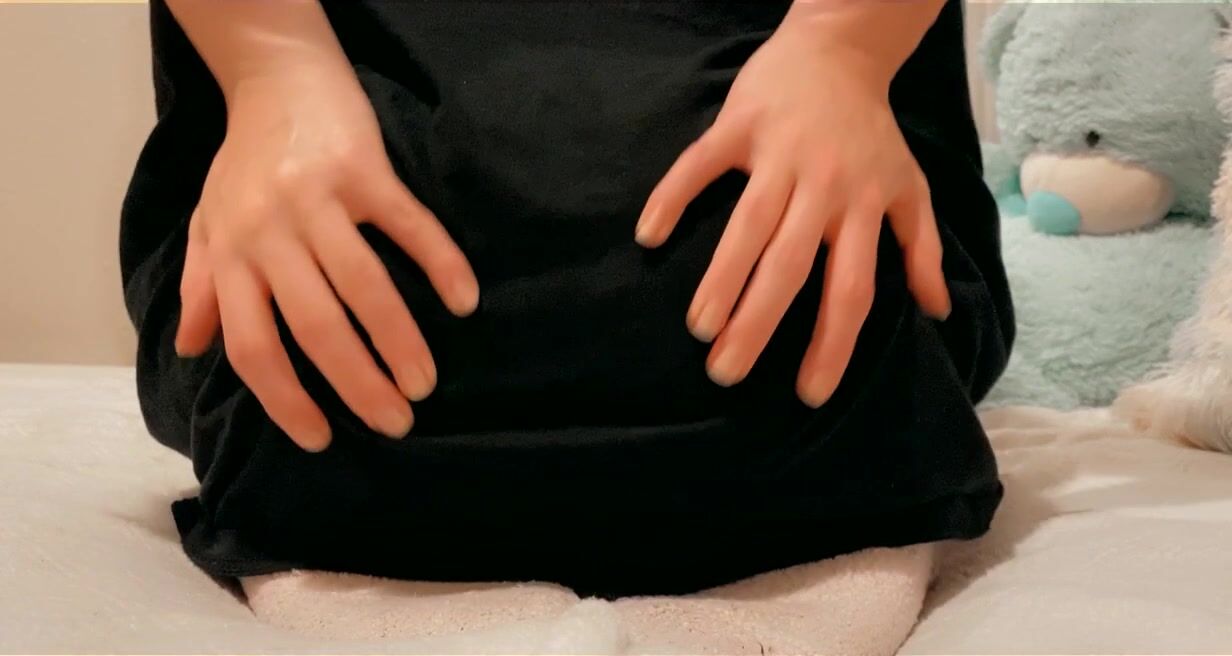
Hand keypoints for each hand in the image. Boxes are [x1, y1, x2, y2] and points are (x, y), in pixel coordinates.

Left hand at [175, 68, 478, 450]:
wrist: (278, 77)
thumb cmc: (245, 160)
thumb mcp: (209, 223)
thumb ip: (204, 286)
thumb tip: (191, 348)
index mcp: (233, 255)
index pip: (253, 345)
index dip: (285, 400)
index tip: (321, 439)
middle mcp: (271, 233)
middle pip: (315, 326)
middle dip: (356, 384)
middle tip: (395, 424)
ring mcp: (319, 200)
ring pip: (363, 286)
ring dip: (399, 341)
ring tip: (425, 383)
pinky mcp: (365, 170)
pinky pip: (409, 226)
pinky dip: (440, 263)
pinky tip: (465, 301)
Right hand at [635, 21, 949, 407]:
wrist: (841, 49)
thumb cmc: (872, 131)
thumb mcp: (910, 188)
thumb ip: (923, 250)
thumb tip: (939, 313)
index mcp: (864, 208)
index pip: (852, 289)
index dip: (833, 344)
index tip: (809, 393)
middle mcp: (824, 187)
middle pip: (791, 266)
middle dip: (759, 322)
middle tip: (727, 374)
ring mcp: (779, 155)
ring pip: (748, 224)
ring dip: (722, 277)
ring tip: (699, 327)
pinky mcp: (740, 126)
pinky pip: (701, 164)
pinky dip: (673, 196)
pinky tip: (648, 237)